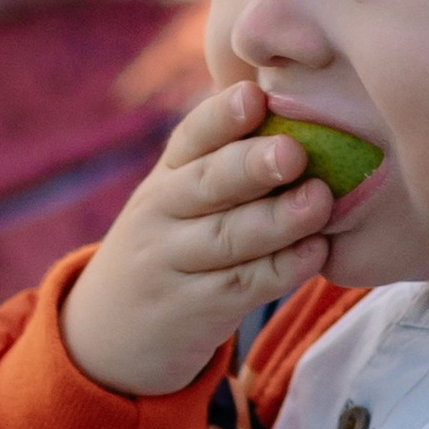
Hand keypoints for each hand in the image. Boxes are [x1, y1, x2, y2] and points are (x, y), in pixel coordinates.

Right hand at [61, 84, 332, 396]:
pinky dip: (282, 269)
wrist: (108, 332)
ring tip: (319, 200)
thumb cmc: (171, 245)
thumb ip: (224, 158)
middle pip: (207, 184)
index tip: (255, 97)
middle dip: (250, 165)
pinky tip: (316, 251)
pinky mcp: (194, 310)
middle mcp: (163, 213)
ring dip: (277, 219)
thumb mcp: (177, 197)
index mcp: (167, 175)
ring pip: (228, 237)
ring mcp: (174, 263)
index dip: (222, 117)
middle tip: (294, 152)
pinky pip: (243, 285)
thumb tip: (293, 97)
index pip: (192, 137)